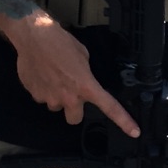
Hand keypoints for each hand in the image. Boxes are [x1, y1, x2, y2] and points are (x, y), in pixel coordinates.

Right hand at [11, 15, 138, 137]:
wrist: (34, 36)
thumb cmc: (59, 41)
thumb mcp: (82, 54)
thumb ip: (85, 72)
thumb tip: (81, 76)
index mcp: (86, 86)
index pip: (109, 107)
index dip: (123, 121)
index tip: (134, 131)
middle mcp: (69, 97)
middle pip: (74, 118)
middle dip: (73, 108)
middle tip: (70, 93)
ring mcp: (50, 98)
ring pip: (56, 106)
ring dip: (56, 97)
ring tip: (52, 77)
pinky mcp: (35, 95)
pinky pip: (41, 97)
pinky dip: (42, 89)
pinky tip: (41, 74)